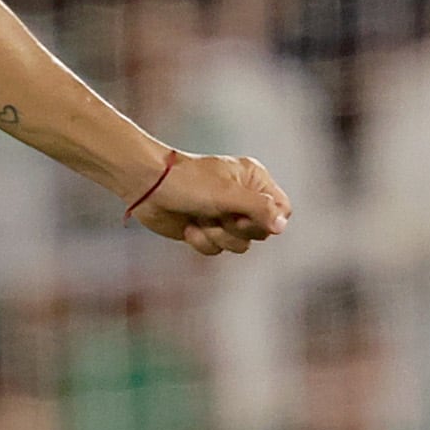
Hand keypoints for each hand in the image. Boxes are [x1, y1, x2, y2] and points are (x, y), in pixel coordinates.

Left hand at [128, 149, 288, 256]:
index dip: (267, 219)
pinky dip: (202, 241)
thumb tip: (281, 226)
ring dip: (216, 235)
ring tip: (200, 218)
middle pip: (261, 231)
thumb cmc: (187, 182)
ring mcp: (224, 215)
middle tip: (218, 213)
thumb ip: (258, 208)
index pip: (282, 209)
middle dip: (236, 228)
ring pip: (239, 245)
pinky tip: (188, 226)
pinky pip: (217, 250)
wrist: (147, 186)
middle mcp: (243, 198)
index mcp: (254, 179)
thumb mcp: (227, 194)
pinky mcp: (207, 230)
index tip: (245, 215)